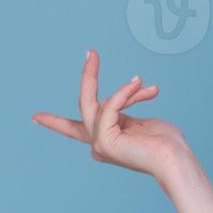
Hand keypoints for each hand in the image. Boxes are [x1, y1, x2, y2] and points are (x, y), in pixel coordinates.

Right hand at [31, 49, 189, 178]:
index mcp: (105, 141)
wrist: (176, 159)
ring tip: (144, 84)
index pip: (75, 129)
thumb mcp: (141, 121)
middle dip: (88, 77)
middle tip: (91, 52)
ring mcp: (99, 144)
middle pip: (85, 105)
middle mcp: (98, 145)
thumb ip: (125, 111)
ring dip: (126, 92)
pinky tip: (140, 86)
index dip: (55, 122)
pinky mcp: (104, 141)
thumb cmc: (168, 143)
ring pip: (97, 103)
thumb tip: (126, 91)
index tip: (35, 117)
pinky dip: (125, 93)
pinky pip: (110, 105)